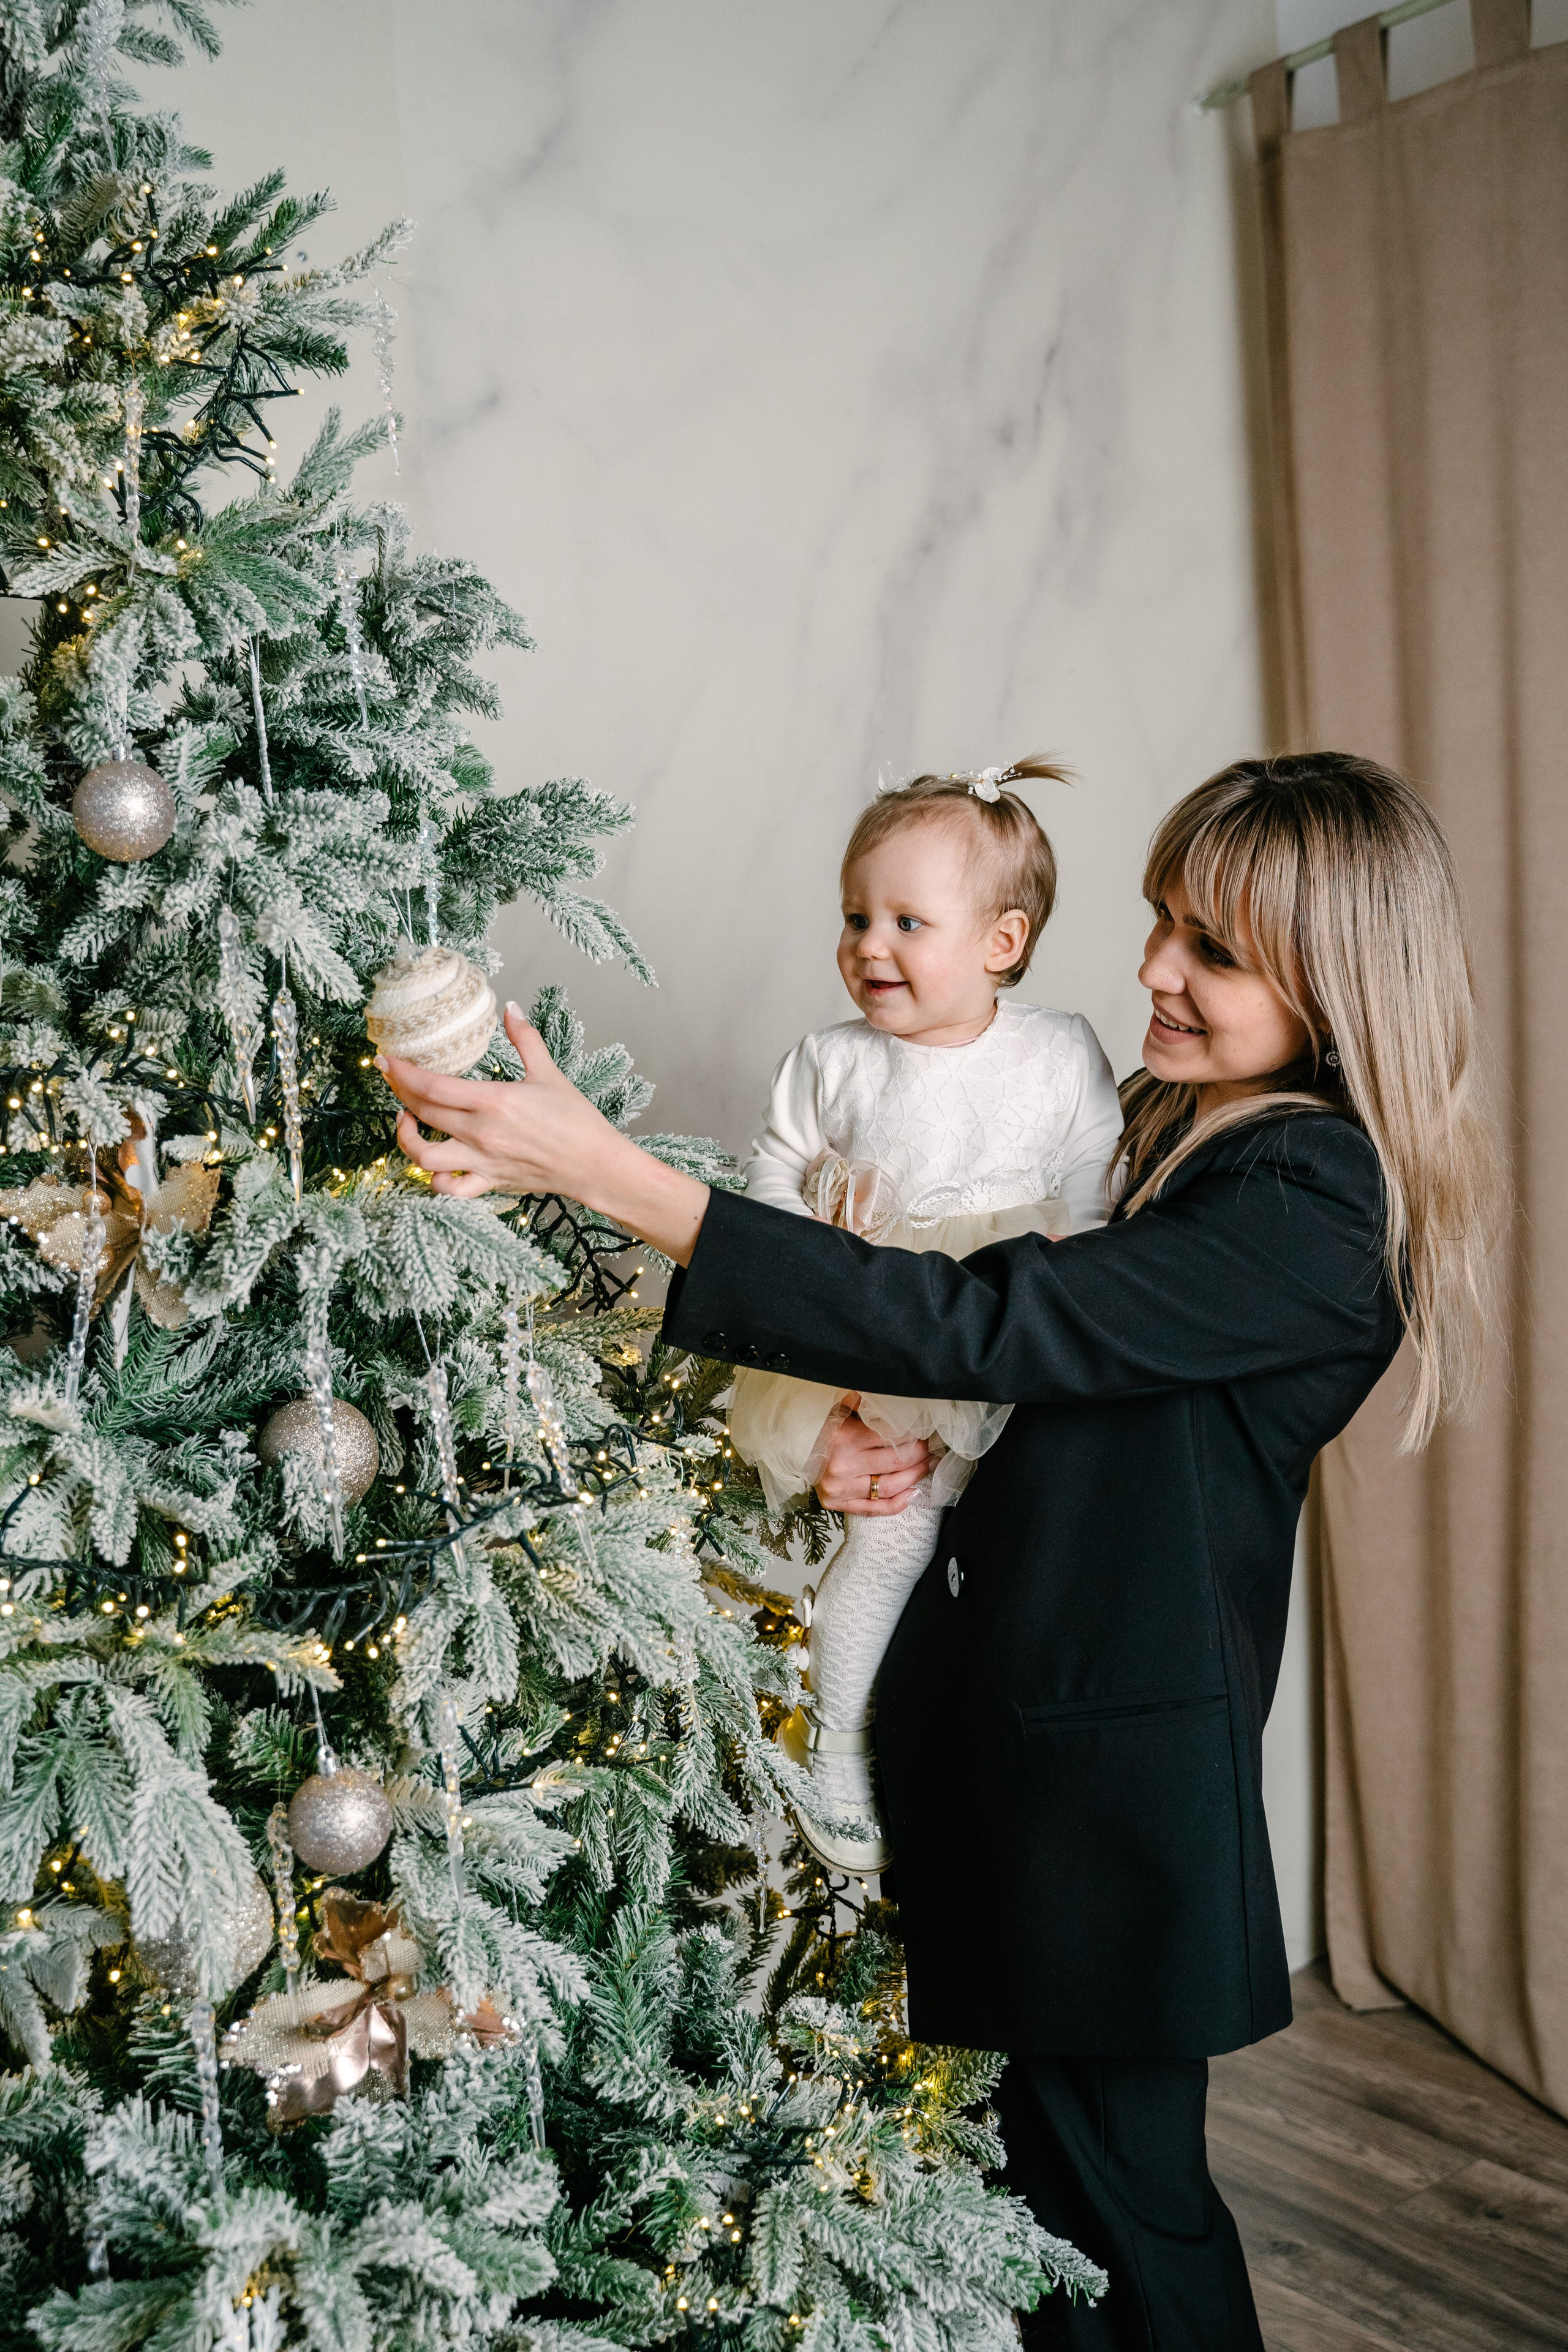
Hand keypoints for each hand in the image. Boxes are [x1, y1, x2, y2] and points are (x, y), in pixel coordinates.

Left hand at [380, 1003, 710, 1264]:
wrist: (595, 1164)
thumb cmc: (576, 1120)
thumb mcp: (549, 1073)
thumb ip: (525, 1039)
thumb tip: (511, 1009)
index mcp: (493, 1102)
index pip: (431, 1087)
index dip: (402, 1073)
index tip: (386, 1060)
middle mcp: (480, 1134)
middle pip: (422, 1113)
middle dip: (399, 1094)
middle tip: (394, 1079)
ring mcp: (482, 1161)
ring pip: (424, 1157)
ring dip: (406, 1140)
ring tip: (408, 1123)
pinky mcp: (489, 1183)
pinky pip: (450, 1189)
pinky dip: (434, 1180)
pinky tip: (433, 1164)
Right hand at [815, 1400, 931, 1515]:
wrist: (789, 1449)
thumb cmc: (817, 1425)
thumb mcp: (838, 1406)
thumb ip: (862, 1401)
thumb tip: (891, 1392)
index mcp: (845, 1438)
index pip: (892, 1437)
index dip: (913, 1433)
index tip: (923, 1429)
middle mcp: (843, 1466)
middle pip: (896, 1461)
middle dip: (919, 1453)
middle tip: (929, 1446)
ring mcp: (840, 1488)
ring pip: (890, 1486)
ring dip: (915, 1476)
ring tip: (927, 1465)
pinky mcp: (837, 1504)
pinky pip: (874, 1509)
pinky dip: (898, 1505)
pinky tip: (914, 1493)